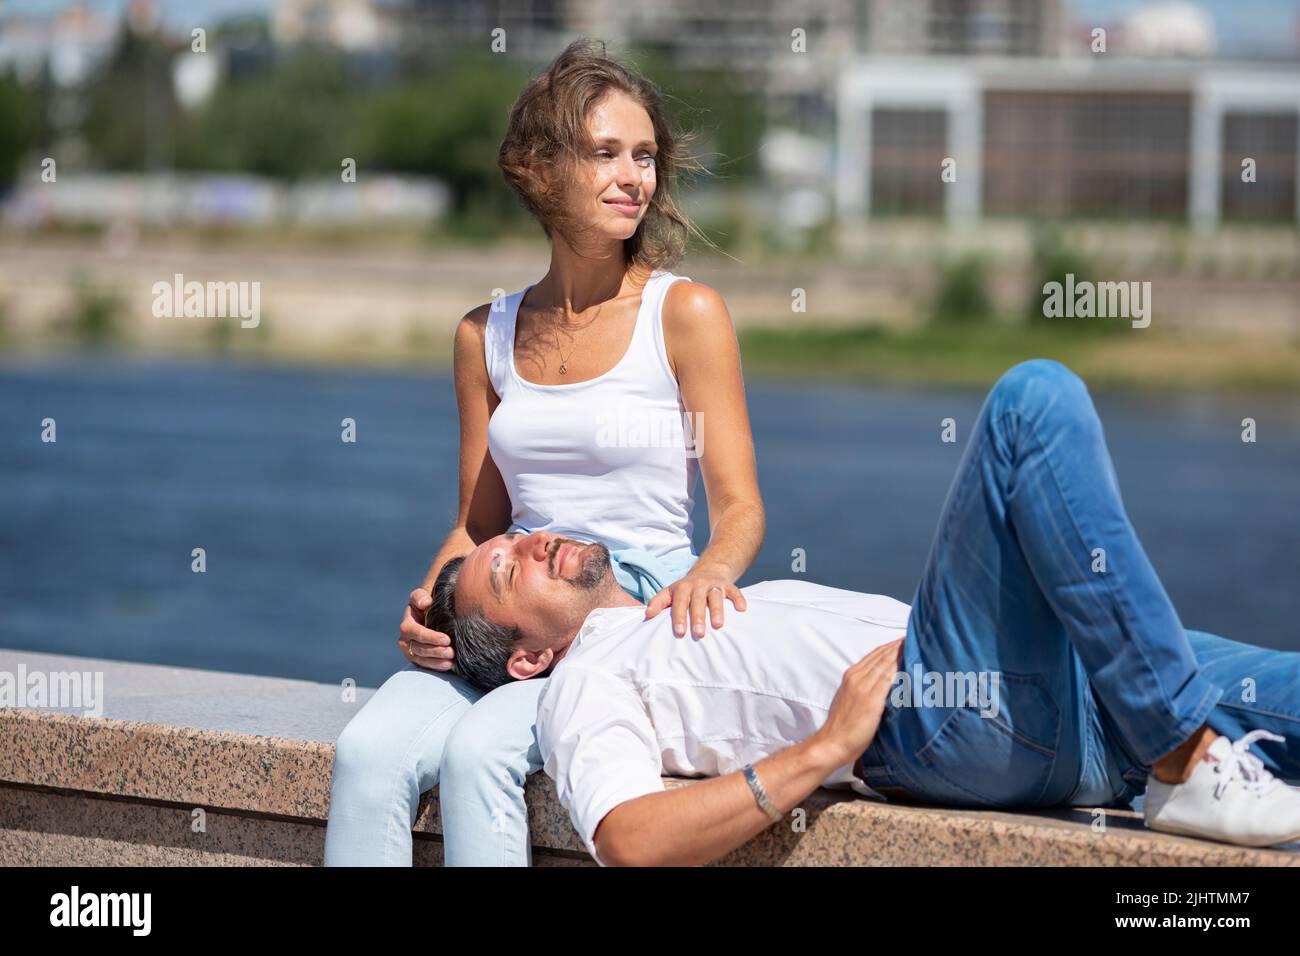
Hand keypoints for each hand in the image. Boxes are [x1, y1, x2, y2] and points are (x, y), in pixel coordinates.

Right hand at [397, 587, 453, 671]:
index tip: (447, 639)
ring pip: (422, 659)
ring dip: (437, 662)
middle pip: (420, 649)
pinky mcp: (417, 659)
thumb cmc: (427, 602)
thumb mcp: (422, 595)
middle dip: (436, 652)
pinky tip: (448, 666)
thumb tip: (425, 603)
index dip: (431, 637)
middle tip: (452, 652)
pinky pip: (425, 665)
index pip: (417, 633)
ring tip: (451, 661)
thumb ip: (420, 596)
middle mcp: (405, 640)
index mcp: (407, 625)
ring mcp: (410, 651)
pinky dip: (437, 666)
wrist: (430, 612)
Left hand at [644, 566, 746, 637]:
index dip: (679, 616)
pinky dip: (738, 599)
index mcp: (682, 588)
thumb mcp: (670, 592)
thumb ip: (658, 602)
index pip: (679, 602)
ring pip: (715, 596)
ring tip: (718, 626)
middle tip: (698, 634)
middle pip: (697, 601)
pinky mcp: (727, 585)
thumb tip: (647, 614)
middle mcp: (697, 585)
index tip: (679, 632)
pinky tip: (742, 609)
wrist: (708, 571)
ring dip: (717, 610)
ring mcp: (713, 585)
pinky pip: (734, 591)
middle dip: (698, 617)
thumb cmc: (685, 590)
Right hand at [812, 637, 904, 765]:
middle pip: (881, 655)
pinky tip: (911, 662)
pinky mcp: (870, 700)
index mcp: (851, 676)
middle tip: (915, 635)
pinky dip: (899, 667)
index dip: (890, 646)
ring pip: (885, 662)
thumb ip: (862, 690)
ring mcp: (863, 687)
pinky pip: (888, 678)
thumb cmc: (842, 727)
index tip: (904, 639)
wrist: (832, 743)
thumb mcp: (849, 700)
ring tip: (917, 643)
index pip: (874, 655)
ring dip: (901, 652)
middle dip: (898, 644)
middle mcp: (856, 677)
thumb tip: (879, 688)